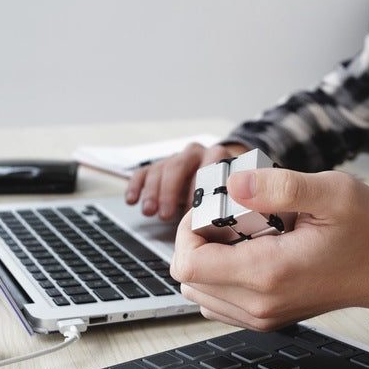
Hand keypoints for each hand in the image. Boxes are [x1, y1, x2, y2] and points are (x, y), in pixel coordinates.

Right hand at [125, 142, 248, 219]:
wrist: (220, 177)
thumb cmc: (228, 192)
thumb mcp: (236, 195)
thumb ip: (236, 200)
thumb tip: (231, 214)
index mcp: (218, 157)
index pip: (207, 167)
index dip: (198, 189)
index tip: (193, 210)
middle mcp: (196, 154)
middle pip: (178, 166)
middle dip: (170, 192)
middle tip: (166, 214)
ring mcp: (176, 159)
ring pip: (160, 169)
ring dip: (152, 192)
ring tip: (150, 212)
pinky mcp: (159, 166)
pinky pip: (144, 172)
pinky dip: (136, 186)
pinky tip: (132, 200)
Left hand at [170, 168, 368, 330]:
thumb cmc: (367, 231)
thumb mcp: (332, 192)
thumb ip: (279, 186)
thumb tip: (233, 184)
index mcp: (267, 274)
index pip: (188, 264)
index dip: (187, 231)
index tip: (211, 209)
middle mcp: (259, 304)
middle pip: (189, 279)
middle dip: (196, 242)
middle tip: (227, 217)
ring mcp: (262, 316)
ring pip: (200, 293)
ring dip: (207, 260)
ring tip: (238, 234)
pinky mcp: (266, 318)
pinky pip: (219, 302)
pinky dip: (219, 277)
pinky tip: (245, 252)